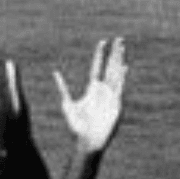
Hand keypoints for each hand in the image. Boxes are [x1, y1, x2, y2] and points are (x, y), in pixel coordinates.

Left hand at [55, 36, 125, 152]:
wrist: (87, 140)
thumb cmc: (77, 125)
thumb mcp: (67, 104)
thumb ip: (63, 88)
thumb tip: (55, 73)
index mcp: (92, 88)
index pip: (97, 66)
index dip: (100, 54)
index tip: (103, 42)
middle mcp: (103, 89)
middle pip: (109, 67)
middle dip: (114, 53)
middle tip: (119, 39)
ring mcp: (110, 95)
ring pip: (116, 74)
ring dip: (119, 61)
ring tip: (122, 48)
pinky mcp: (116, 103)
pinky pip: (119, 88)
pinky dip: (121, 78)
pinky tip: (124, 67)